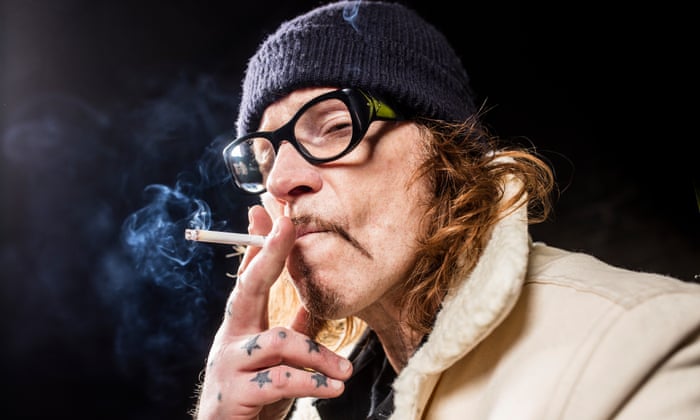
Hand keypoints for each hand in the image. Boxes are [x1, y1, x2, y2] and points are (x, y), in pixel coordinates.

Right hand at [194, 205, 352, 419]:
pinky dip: (311, 383)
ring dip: (319, 355)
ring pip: (277, 342)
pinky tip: (334, 388)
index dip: (259, 245)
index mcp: (240, 328)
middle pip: (247, 288)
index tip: (267, 212)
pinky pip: (279, 380)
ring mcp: (228, 365)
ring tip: (345, 372)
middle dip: (269, 254)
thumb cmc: (253, 398)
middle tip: (288, 227)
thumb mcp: (275, 362)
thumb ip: (293, 333)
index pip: (249, 278)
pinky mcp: (234, 395)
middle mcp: (229, 339)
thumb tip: (314, 303)